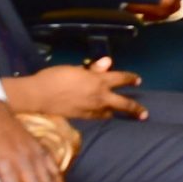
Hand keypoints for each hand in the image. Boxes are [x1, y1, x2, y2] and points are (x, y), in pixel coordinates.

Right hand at [9, 60, 145, 120]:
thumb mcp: (76, 68)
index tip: (138, 80)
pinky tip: (101, 116)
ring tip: (121, 115)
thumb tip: (107, 63)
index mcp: (98, 81)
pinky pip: (96, 117)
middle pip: (123, 103)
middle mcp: (99, 97)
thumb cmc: (55, 77)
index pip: (121, 78)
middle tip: (144, 113)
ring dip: (115, 112)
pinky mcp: (82, 118)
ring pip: (109, 112)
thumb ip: (94, 68)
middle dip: (135, 108)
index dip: (130, 78)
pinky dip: (101, 115)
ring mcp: (91, 109)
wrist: (38, 96)